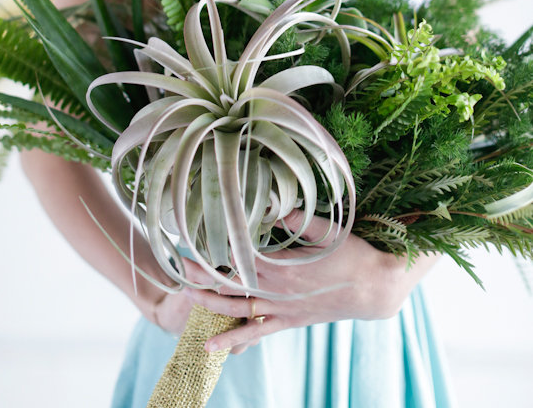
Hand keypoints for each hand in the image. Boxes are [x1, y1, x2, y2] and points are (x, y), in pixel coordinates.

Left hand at [184, 211, 438, 353]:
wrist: (374, 288)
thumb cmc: (352, 254)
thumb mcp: (326, 229)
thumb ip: (297, 218)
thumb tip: (272, 204)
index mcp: (282, 267)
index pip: (239, 259)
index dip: (215, 251)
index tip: (195, 240)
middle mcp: (277, 292)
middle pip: (230, 286)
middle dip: (203, 277)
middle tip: (179, 266)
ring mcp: (281, 310)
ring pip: (237, 312)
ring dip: (210, 306)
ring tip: (186, 300)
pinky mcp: (289, 321)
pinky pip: (257, 334)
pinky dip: (234, 341)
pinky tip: (211, 348)